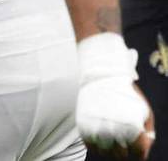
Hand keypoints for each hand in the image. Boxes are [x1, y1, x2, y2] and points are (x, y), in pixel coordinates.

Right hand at [77, 33, 155, 159]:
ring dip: (110, 151)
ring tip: (112, 141)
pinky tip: (101, 139)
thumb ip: (147, 134)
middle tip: (124, 143)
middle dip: (125, 152)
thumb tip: (142, 152)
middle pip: (121, 156)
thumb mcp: (145, 111)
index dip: (139, 152)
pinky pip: (91, 147)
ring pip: (104, 154)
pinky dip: (97, 147)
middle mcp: (114, 130)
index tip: (137, 146)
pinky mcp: (84, 126)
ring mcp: (97, 128)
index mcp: (132, 127)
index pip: (139, 154)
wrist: (102, 77)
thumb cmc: (126, 95)